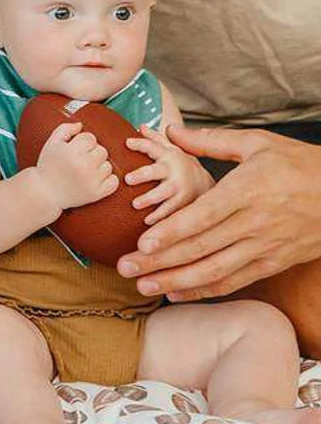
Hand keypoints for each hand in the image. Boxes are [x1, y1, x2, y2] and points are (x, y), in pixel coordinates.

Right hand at [34, 122, 117, 211]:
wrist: (45, 192)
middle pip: (102, 150)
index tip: (76, 148)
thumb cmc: (47, 166)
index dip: (83, 142)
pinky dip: (108, 180)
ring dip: (99, 166)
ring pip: (108, 165)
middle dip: (92, 153)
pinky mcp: (96, 193)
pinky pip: (114, 182)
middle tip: (81, 160)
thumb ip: (65, 129)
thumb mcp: (51, 143)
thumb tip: (81, 125)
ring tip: (86, 170)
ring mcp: (91, 181)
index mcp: (71, 152)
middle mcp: (83, 165)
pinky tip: (96, 179)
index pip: (90, 138)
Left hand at [116, 125, 320, 301]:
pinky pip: (235, 280)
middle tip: (124, 268)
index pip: (202, 218)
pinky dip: (205, 290)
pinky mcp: (273, 263)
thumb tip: (170, 131)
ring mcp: (265, 247)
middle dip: (160, 261)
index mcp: (247, 191)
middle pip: (201, 248)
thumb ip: (210, 140)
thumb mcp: (257, 143)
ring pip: (215, 271)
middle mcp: (255, 224)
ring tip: (142, 285)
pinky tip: (176, 292)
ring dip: (176, 281)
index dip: (171, 233)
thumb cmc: (299, 163)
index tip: (142, 243)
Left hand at [124, 124, 214, 225]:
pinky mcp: (185, 205)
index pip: (153, 147)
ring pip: (164, 194)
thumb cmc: (182, 165)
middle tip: (128, 179)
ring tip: (135, 204)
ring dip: (149, 198)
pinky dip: (160, 218)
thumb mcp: (172, 149)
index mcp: (169, 155)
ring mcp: (180, 189)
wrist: (210, 185)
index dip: (141, 143)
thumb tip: (141, 126)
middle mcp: (175, 171)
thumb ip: (156, 139)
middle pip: (157, 171)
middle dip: (143, 174)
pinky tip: (147, 222)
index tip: (127, 143)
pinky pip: (171, 212)